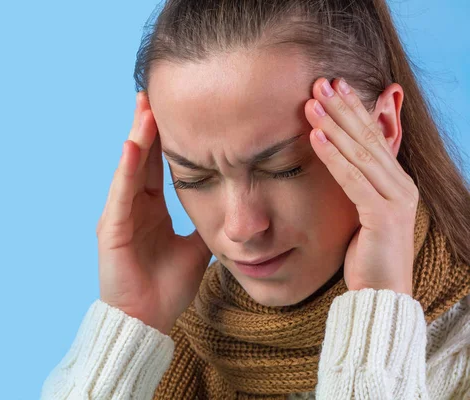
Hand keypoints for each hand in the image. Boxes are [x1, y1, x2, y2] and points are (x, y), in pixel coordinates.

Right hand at [96, 91, 211, 334]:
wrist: (147, 320)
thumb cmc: (167, 288)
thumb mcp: (195, 248)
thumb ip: (204, 224)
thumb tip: (227, 207)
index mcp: (150, 210)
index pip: (157, 166)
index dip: (165, 139)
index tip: (174, 110)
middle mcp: (132, 207)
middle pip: (141, 159)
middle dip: (147, 127)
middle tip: (152, 94)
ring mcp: (119, 216)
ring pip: (130, 170)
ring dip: (138, 139)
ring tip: (145, 109)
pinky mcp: (111, 230)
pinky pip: (121, 195)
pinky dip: (127, 171)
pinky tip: (133, 146)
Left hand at [305, 78, 418, 295]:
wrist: (382, 293)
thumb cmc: (367, 254)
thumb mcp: (362, 212)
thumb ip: (356, 184)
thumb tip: (338, 160)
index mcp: (396, 182)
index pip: (373, 138)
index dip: (354, 110)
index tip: (334, 86)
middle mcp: (400, 185)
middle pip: (368, 138)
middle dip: (343, 108)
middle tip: (320, 82)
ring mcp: (396, 199)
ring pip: (360, 153)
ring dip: (334, 125)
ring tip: (312, 102)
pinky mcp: (383, 215)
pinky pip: (352, 179)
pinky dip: (333, 156)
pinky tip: (315, 137)